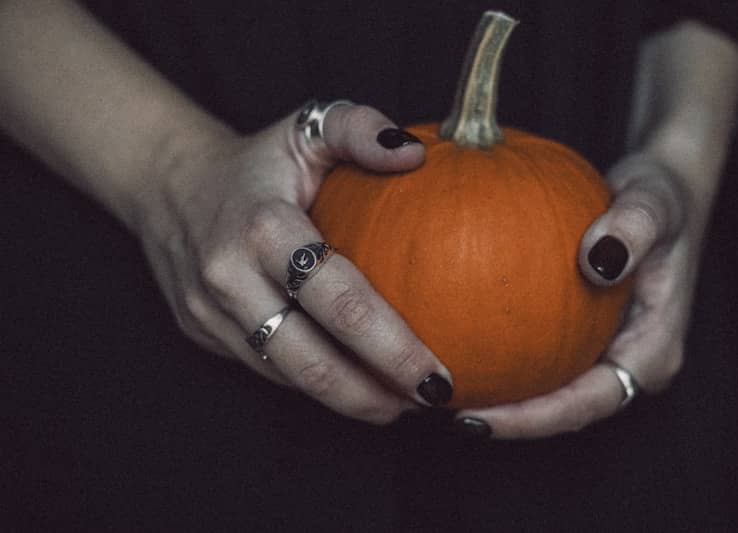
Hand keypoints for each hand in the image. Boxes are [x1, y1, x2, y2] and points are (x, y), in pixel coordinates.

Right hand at [135, 102, 453, 423]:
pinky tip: (354, 381)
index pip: (338, 300)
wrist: (169, 183)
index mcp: (263, 227)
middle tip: (427, 401)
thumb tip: (415, 156)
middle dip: (374, 394)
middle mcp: (229, 277)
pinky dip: (314, 384)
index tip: (437, 374)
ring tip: (400, 402)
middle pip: (311, 359)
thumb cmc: (257, 159)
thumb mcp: (308, 125)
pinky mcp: (201, 333)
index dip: (392, 347)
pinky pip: (268, 368)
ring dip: (348, 399)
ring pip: (288, 375)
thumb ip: (361, 129)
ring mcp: (210, 313)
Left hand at [454, 152, 705, 438]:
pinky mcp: (582, 334)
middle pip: (561, 410)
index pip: (590, 403)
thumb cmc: (661, 198)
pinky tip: (450, 337)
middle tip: (443, 408)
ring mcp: (604, 351)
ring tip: (437, 388)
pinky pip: (538, 352)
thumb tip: (597, 261)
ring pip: (547, 388)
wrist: (659, 195)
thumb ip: (634, 228)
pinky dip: (498, 352)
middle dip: (506, 418)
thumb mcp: (655, 202)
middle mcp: (626, 362)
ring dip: (498, 395)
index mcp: (651, 352)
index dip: (535, 419)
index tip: (481, 417)